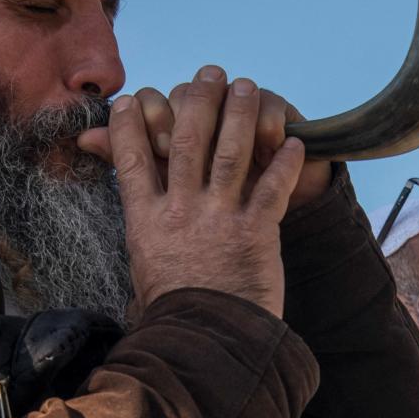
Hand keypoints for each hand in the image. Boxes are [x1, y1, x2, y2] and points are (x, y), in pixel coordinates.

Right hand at [103, 66, 305, 316]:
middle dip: (198, 100)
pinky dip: (285, 162)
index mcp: (146, 219)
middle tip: (210, 73)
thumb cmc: (172, 309)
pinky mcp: (256, 232)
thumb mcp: (141, 263)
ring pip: (230, 153)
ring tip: (247, 86)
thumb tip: (123, 215)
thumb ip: (137, 223)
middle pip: (186, 140)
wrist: (204, 344)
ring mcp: (219, 219)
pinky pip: (272, 187)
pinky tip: (295, 141)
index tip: (132, 98)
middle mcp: (180, 211)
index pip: (132, 158)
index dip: (130, 124)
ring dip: (240, 115)